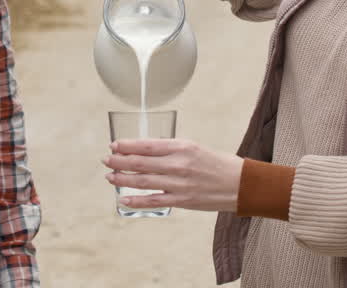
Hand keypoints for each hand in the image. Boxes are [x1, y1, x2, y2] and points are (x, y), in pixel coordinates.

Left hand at [103, 138, 242, 212]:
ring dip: (123, 179)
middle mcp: (178, 163)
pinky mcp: (182, 200)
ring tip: (110, 177)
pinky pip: (154, 200)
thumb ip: (171, 150)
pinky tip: (123, 199)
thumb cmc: (217, 164)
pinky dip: (136, 200)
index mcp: (181, 146)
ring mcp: (179, 183)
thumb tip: (145, 152)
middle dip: (119, 161)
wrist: (241, 184)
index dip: (127, 145)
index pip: (146, 145)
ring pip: (143, 181)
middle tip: (106, 160)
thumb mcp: (194, 147)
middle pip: (140, 162)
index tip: (114, 145)